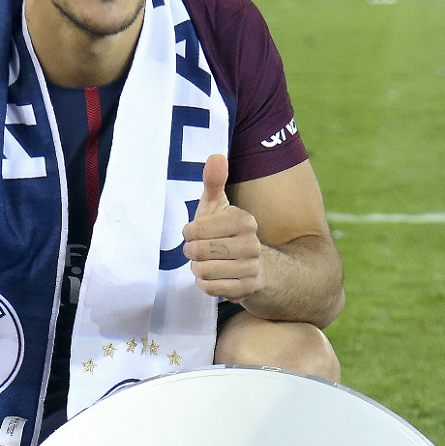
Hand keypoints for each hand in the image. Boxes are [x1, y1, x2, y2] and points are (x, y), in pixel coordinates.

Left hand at [182, 154, 262, 301]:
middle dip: (192, 252)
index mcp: (244, 220)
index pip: (197, 229)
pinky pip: (211, 288)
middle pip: (200, 251)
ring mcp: (251, 268)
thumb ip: (214, 181)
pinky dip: (205, 284)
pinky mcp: (247, 289)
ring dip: (198, 269)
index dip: (189, 233)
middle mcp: (252, 244)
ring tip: (206, 263)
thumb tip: (216, 156)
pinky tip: (213, 277)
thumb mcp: (218, 207)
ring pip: (204, 271)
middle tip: (197, 250)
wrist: (255, 267)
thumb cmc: (226, 232)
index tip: (195, 232)